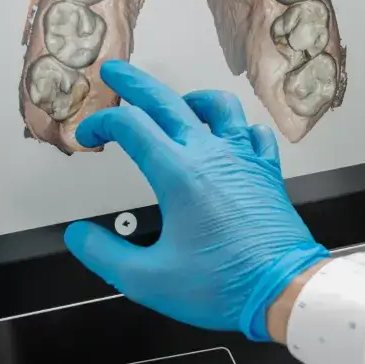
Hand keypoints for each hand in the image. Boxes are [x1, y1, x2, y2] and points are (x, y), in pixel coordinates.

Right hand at [63, 61, 329, 340]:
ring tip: (176, 103)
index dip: (101, 124)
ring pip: (218, 105)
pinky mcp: (266, 172)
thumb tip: (80, 236)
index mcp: (179, 175)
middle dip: (135, 82)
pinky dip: (236, 126)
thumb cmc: (225, 286)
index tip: (89, 136)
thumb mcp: (148, 279)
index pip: (130, 126)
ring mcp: (243, 160)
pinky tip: (230, 136)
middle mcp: (212, 156)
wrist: (284, 291)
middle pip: (167, 100)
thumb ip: (105, 255)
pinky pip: (253, 132)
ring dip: (189, 98)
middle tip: (116, 72)